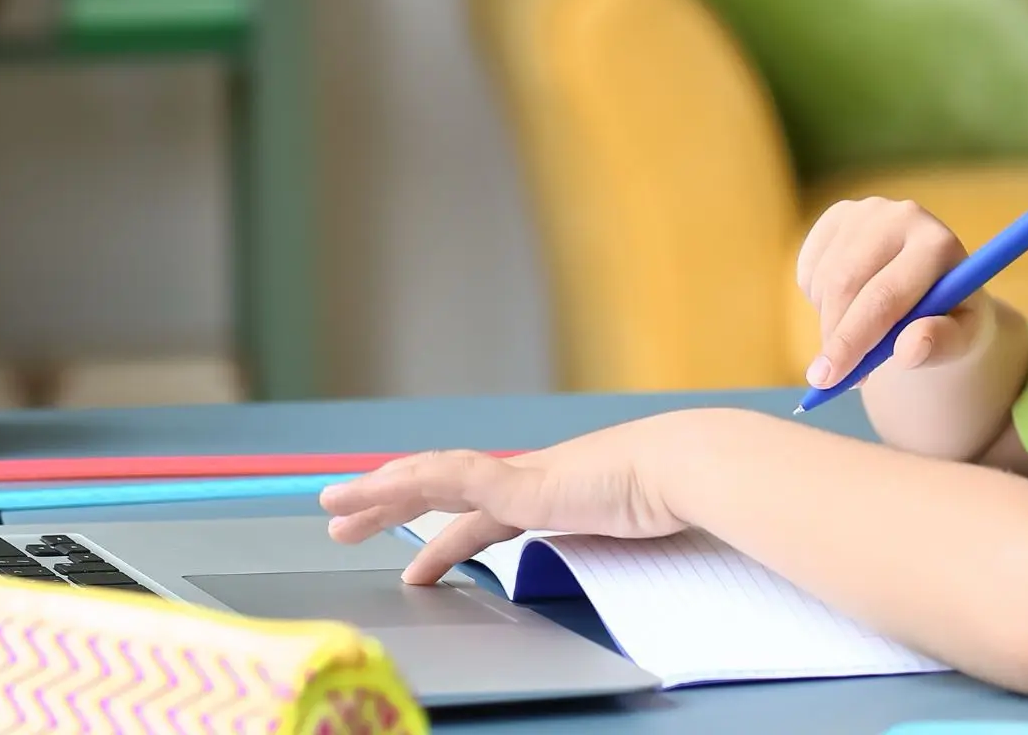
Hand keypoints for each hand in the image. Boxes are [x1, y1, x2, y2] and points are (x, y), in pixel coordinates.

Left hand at [317, 413, 701, 584]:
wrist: (690, 467)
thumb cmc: (672, 496)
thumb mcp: (627, 527)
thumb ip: (607, 535)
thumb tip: (616, 552)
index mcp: (544, 493)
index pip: (474, 514)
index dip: (437, 535)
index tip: (410, 559)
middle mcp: (523, 478)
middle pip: (436, 489)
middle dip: (385, 504)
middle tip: (339, 520)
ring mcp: (521, 476)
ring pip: (430, 477)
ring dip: (380, 490)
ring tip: (337, 506)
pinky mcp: (523, 481)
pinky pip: (454, 476)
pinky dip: (416, 479)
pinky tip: (386, 485)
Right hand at [796, 197, 990, 390]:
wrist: (937, 288)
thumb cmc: (952, 319)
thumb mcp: (961, 340)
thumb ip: (942, 345)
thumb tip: (910, 348)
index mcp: (938, 244)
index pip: (885, 296)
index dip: (853, 340)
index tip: (828, 379)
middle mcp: (901, 216)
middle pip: (846, 285)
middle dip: (832, 338)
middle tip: (827, 378)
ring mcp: (866, 211)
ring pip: (823, 280)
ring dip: (828, 321)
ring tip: (858, 337)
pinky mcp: (839, 216)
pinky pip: (809, 269)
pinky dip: (818, 300)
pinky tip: (848, 306)